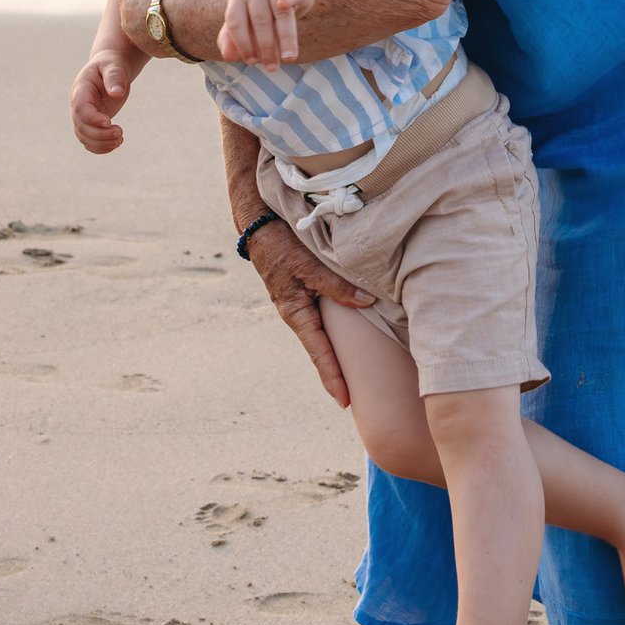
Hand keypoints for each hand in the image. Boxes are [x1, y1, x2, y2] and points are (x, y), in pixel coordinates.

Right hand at [69, 52, 133, 153]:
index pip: (80, 108)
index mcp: (81, 90)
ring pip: (84, 137)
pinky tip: (115, 144)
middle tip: (120, 133)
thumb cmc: (111, 65)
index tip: (109, 122)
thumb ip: (114, 77)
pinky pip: (89, 141)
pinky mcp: (91, 124)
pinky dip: (101, 147)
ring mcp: (83, 116)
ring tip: (120, 140)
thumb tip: (117, 93)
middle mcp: (78, 105)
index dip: (92, 118)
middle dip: (100, 134)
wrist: (109, 69)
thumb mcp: (113, 66)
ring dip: (101, 143)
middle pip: (81, 126)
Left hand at [219, 0, 316, 66]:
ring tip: (289, 58)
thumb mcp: (244, 18)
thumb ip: (231, 37)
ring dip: (285, 38)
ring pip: (280, 13)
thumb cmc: (262, 6)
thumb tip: (229, 58)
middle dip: (265, 46)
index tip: (251, 62)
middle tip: (272, 67)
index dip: (242, 43)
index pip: (236, 22)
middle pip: (259, 20)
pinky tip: (285, 5)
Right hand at [243, 218, 371, 406]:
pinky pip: (323, 319)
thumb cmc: (280, 245)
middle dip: (335, 373)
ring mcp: (300, 305)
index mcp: (296, 313)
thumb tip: (366, 302)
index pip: (319, 352)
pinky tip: (347, 337)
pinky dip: (334, 333)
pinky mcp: (304, 293)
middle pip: (321, 350)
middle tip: (353, 398)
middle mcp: (298, 314)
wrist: (259, 225)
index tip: (344, 400)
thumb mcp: (309, 266)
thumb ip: (336, 285)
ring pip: (322, 335)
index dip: (332, 376)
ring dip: (336, 354)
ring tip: (354, 375)